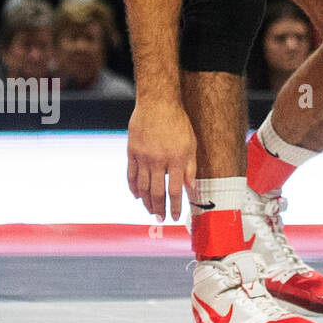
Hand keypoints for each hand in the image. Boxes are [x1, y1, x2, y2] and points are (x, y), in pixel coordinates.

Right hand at [127, 100, 196, 220]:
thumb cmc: (178, 122)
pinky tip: (136, 196)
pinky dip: (133, 188)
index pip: (175, 190)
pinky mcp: (132, 152)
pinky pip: (131, 175)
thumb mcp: (191, 144)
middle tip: (161, 219)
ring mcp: (142, 157)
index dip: (176, 206)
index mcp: (176, 159)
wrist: (157, 104)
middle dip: (159, 208)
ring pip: (143, 186)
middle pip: (157, 192)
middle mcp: (158, 161)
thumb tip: (191, 188)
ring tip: (150, 211)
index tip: (176, 217)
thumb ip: (190, 167)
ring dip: (146, 202)